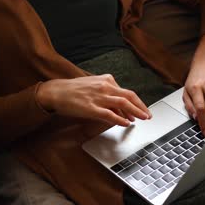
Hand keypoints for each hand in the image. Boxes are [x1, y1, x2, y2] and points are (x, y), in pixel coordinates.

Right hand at [36, 74, 151, 125]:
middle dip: (141, 107)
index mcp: (106, 80)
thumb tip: (120, 106)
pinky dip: (120, 119)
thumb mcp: (93, 86)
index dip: (137, 102)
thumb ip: (107, 93)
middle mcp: (105, 86)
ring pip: (123, 104)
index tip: (143, 110)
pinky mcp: (91, 107)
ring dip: (135, 112)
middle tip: (148, 115)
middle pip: (129, 96)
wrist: (56, 91)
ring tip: (142, 119)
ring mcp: (98, 97)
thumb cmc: (73, 90)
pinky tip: (125, 123)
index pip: (126, 92)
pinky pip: (109, 114)